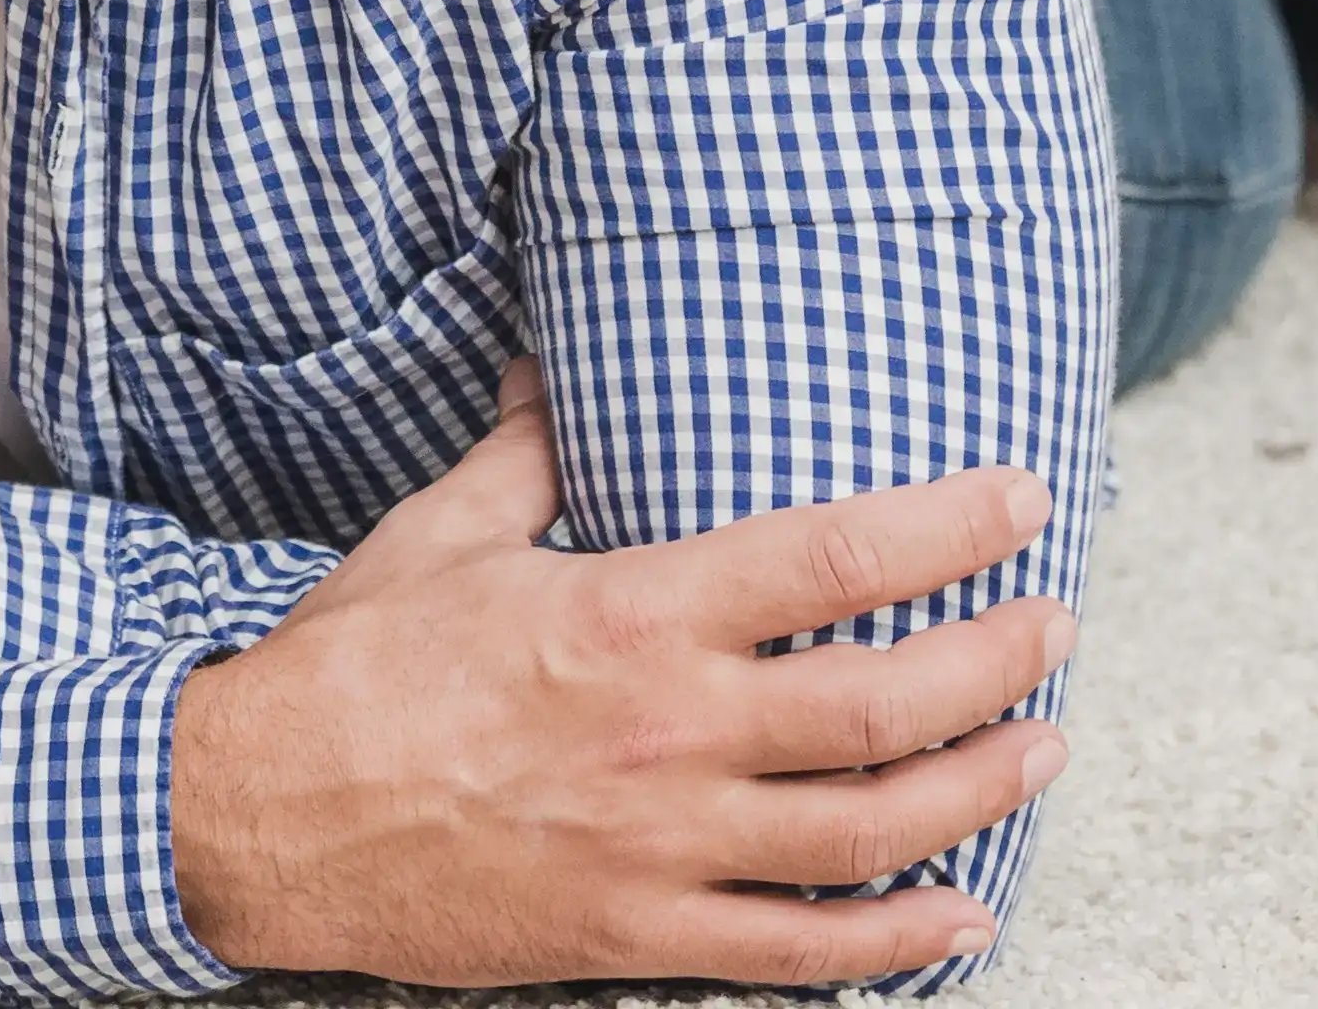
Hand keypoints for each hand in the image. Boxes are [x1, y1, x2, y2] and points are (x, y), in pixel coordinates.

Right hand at [170, 380, 1069, 990]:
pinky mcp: (636, 935)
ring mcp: (660, 844)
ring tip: (1044, 748)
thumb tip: (557, 366)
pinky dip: (899, 940)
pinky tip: (965, 918)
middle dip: (998, 661)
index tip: (1021, 503)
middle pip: (885, 699)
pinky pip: (800, 952)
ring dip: (979, 789)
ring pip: (871, 828)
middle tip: (1056, 630)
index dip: (949, 527)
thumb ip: (527, 451)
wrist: (261, 815)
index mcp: (629, 611)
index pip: (834, 557)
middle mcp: (668, 729)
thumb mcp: (440, 532)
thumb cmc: (349, 665)